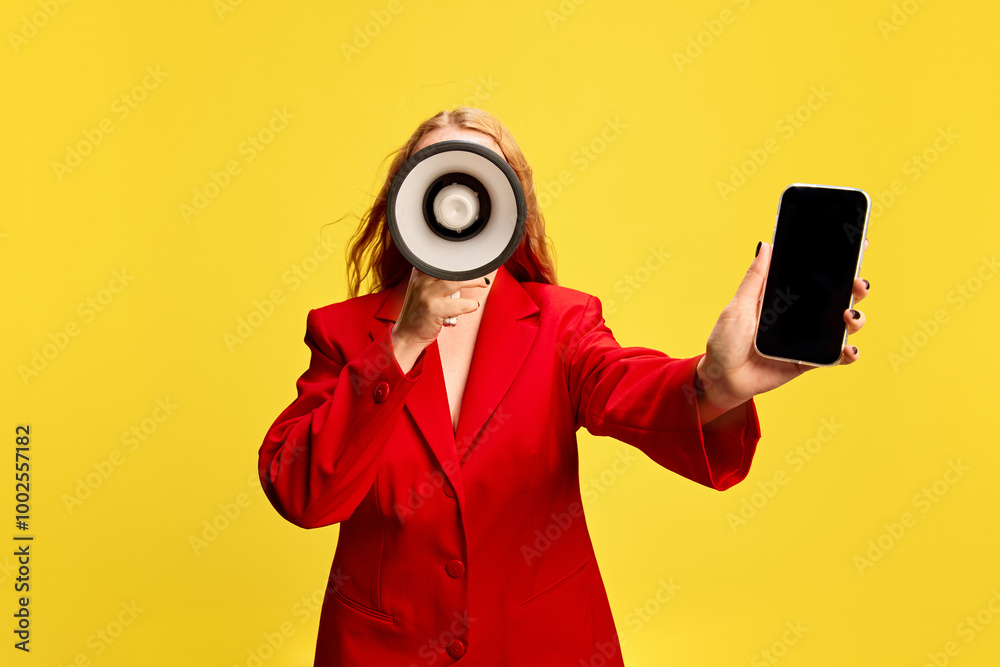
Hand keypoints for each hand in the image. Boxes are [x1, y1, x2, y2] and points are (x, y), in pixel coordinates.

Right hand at [390, 267, 486, 371]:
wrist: (407, 334)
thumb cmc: (419, 312)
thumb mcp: (422, 290)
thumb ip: (435, 280)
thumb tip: (461, 272)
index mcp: (418, 274)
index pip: (441, 261)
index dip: (458, 260)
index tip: (470, 262)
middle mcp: (421, 281)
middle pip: (450, 268)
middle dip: (469, 270)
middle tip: (481, 272)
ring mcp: (426, 295)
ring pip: (455, 282)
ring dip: (473, 282)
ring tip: (483, 283)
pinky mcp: (433, 310)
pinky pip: (458, 305)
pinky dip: (469, 305)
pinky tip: (473, 305)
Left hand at [695, 240, 870, 421]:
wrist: (721, 377)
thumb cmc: (725, 341)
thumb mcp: (739, 306)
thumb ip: (755, 279)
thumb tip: (766, 245)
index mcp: (785, 298)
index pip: (817, 278)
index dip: (838, 265)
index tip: (857, 247)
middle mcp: (801, 316)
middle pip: (838, 298)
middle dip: (855, 288)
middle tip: (858, 283)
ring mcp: (807, 339)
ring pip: (842, 326)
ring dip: (856, 319)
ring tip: (849, 316)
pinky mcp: (808, 361)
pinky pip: (835, 357)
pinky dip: (848, 353)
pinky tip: (849, 349)